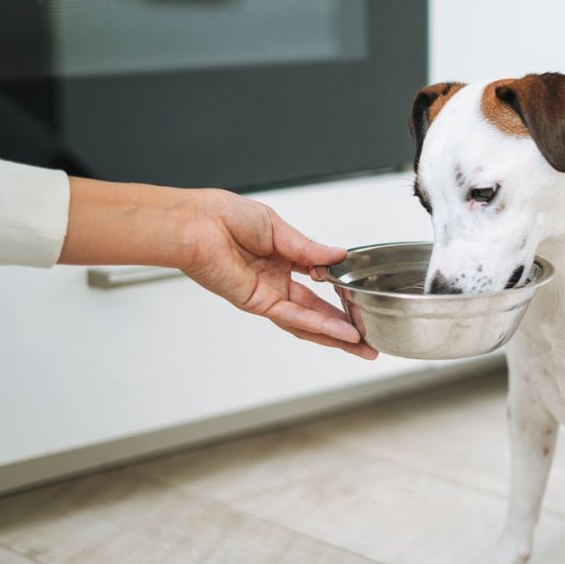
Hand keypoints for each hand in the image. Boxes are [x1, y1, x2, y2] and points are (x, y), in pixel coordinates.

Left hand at [59, 179, 375, 358]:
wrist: (196, 222)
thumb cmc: (223, 216)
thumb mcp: (278, 228)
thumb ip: (309, 249)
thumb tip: (339, 256)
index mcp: (282, 262)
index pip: (318, 287)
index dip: (340, 297)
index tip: (361, 300)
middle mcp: (275, 283)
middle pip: (315, 314)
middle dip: (344, 330)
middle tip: (369, 343)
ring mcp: (267, 296)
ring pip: (307, 323)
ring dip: (336, 336)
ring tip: (362, 347)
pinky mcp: (257, 302)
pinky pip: (293, 316)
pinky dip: (318, 325)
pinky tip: (341, 333)